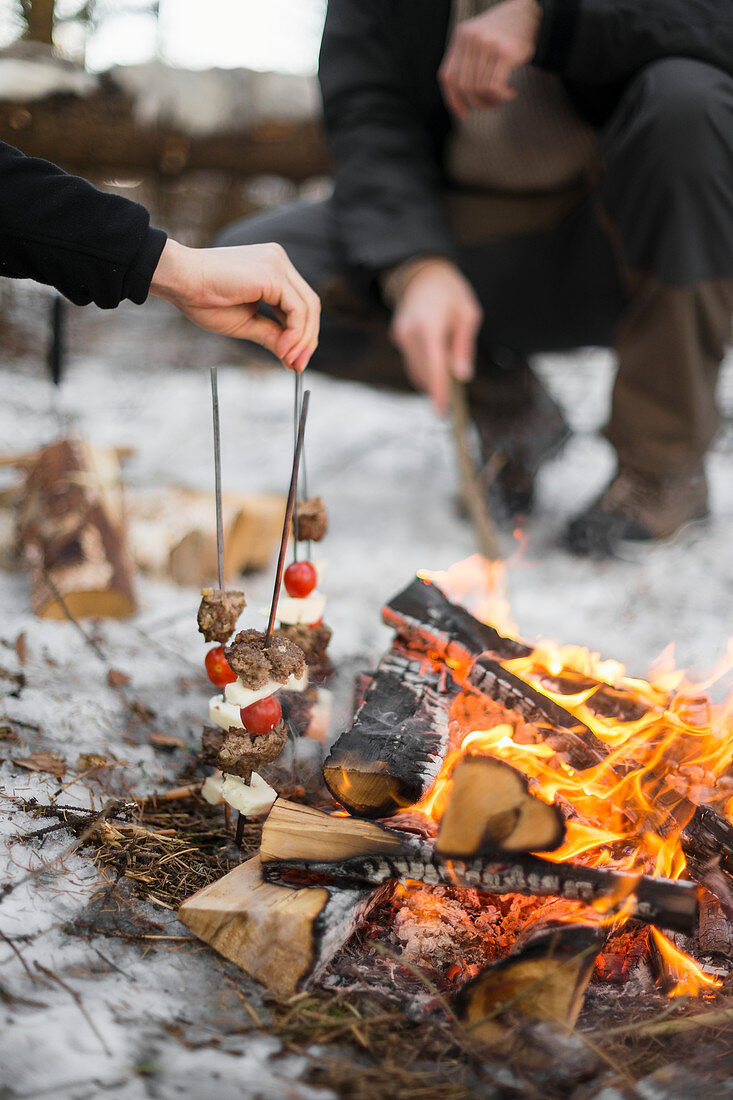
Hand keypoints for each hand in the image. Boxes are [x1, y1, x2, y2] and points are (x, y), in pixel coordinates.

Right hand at [150, 240, 319, 371]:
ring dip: (303, 340)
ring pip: (309, 306)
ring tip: (289, 361)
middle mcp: (279, 261)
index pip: (301, 303)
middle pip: (310, 305)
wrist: (180, 281)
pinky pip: (297, 308)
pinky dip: (295, 333)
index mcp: (273, 269)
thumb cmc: (203, 298)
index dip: (303, 334)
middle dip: (308, 340)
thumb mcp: (245, 323)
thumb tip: (291, 356)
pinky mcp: (272, 273)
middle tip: (298, 366)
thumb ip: (271, 335)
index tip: (294, 361)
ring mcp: (277, 264)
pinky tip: (282, 349)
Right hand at [389, 259, 482, 412]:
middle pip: (424, 373)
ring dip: (432, 380)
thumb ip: (464, 346)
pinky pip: (412, 361)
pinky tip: (438, 364)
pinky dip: (425, 369)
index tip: (443, 411)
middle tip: (455, 399)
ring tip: (449, 378)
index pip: (434, 367)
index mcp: (429, 326)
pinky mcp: (397, 338)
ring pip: (416, 370)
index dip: (439, 391)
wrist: (422, 273)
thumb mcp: (468, 313)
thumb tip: (462, 375)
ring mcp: (400, 336)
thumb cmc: (450, 291)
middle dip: (438, 388)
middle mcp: (409, 333)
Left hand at [439, 0, 540, 118]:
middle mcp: (471, 37)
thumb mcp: (480, 41)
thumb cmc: (506, 35)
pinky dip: (502, 96)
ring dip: (493, 100)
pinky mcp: (504, 52)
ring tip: (504, 95)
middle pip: (463, 87)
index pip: (447, 76)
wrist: (532, 15)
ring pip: (479, 89)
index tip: (463, 115)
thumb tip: (458, 104)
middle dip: (477, 103)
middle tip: (491, 104)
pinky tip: (511, 91)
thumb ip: (467, 61)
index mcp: (461, 35)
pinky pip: (493, 87)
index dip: (453, 100)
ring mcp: (487, 43)